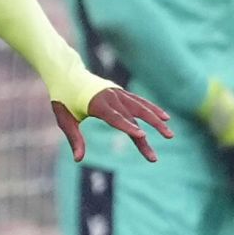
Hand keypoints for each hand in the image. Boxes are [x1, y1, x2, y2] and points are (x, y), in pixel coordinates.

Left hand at [55, 87, 171, 162]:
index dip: (129, 128)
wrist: (67, 75)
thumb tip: (78, 159)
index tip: (143, 136)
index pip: (116, 118)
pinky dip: (152, 108)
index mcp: (97, 103)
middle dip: (153, 126)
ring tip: (170, 132)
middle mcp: (111, 97)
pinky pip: (139, 102)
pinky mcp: (121, 93)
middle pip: (135, 114)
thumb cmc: (64, 100)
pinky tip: (164, 117)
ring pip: (141, 107)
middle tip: (169, 136)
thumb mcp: (65, 120)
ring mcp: (118, 93)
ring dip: (157, 119)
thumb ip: (74, 139)